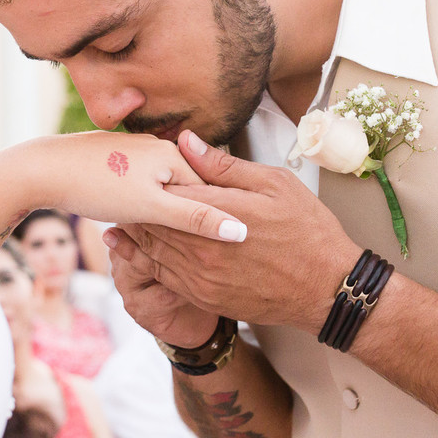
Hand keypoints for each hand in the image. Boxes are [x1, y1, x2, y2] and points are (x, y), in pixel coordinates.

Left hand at [36, 131, 247, 243]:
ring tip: (155, 240)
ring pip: (160, 191)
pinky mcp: (114, 160)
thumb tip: (240, 231)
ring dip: (162, 215)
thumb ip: (195, 219)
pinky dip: (140, 207)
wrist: (41, 170)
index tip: (217, 252)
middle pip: (185, 191)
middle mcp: (157, 146)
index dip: (214, 223)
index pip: (210, 192)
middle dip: (187, 219)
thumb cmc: (96, 187)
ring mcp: (134, 151)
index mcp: (173, 154)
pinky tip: (130, 223)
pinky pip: (138, 187)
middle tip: (189, 255)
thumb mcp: (151, 209)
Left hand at [110, 130, 361, 331]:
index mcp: (219, 211)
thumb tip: (186, 140)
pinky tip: (130, 250)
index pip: (169, 189)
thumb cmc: (307, 231)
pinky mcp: (203, 297)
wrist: (326, 288)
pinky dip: (142, 261)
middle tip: (112, 188)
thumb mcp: (274, 184)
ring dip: (132, 232)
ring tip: (113, 215)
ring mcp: (201, 276)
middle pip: (154, 221)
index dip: (150, 177)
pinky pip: (162, 277)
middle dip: (134, 205)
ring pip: (152, 250)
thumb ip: (224, 166)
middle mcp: (203, 246)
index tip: (132, 165)